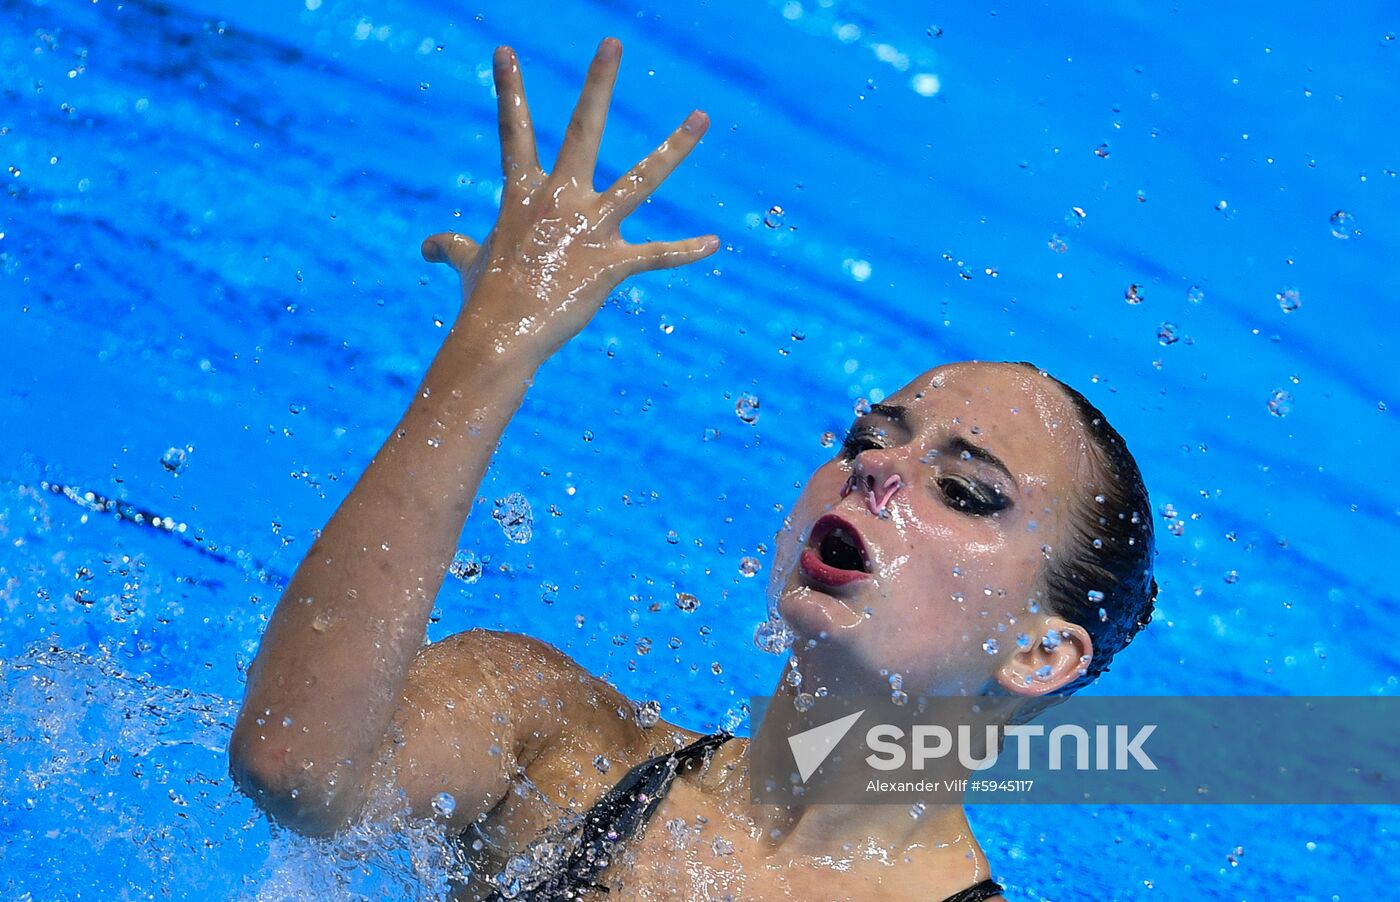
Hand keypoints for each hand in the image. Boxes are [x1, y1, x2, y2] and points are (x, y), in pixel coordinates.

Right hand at [423, 37, 717, 362]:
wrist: (500, 335)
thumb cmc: (483, 299)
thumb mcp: (466, 264)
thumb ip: (452, 247)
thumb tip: (427, 247)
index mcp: (524, 193)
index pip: (514, 131)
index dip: (510, 90)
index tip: (505, 51)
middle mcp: (560, 199)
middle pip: (583, 130)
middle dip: (598, 83)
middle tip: (613, 42)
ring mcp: (590, 228)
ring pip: (642, 179)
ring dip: (675, 147)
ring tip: (701, 117)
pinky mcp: (613, 263)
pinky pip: (657, 255)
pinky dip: (686, 251)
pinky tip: (713, 243)